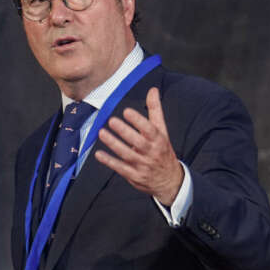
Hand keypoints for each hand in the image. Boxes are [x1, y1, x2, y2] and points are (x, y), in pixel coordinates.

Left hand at [95, 87, 183, 205]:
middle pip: (138, 142)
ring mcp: (143, 165)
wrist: (169, 180)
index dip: (138, 121)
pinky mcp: (134, 176)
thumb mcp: (162, 131)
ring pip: (127, 155)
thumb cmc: (163, 151)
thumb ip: (155, 110)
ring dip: (114, 144)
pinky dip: (110, 162)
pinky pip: (121, 168)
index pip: (149, 129)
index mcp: (159, 140)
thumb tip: (152, 90)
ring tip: (102, 133)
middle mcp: (151, 153)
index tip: (127, 111)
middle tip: (111, 120)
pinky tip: (99, 154)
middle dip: (125, 132)